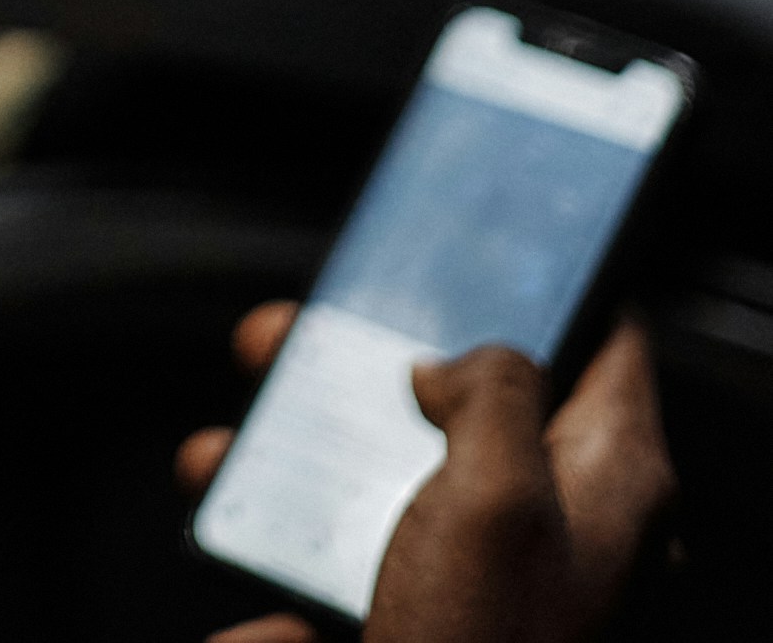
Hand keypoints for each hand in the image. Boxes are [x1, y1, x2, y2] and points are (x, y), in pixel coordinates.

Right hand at [176, 303, 674, 642]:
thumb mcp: (498, 495)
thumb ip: (491, 390)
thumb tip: (450, 364)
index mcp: (607, 482)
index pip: (607, 341)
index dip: (550, 275)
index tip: (479, 230)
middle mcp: (547, 519)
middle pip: (467, 391)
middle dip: (372, 348)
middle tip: (306, 325)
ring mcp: (468, 570)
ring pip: (380, 459)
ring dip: (294, 433)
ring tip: (235, 433)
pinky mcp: (399, 612)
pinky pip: (327, 541)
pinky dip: (265, 519)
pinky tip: (226, 506)